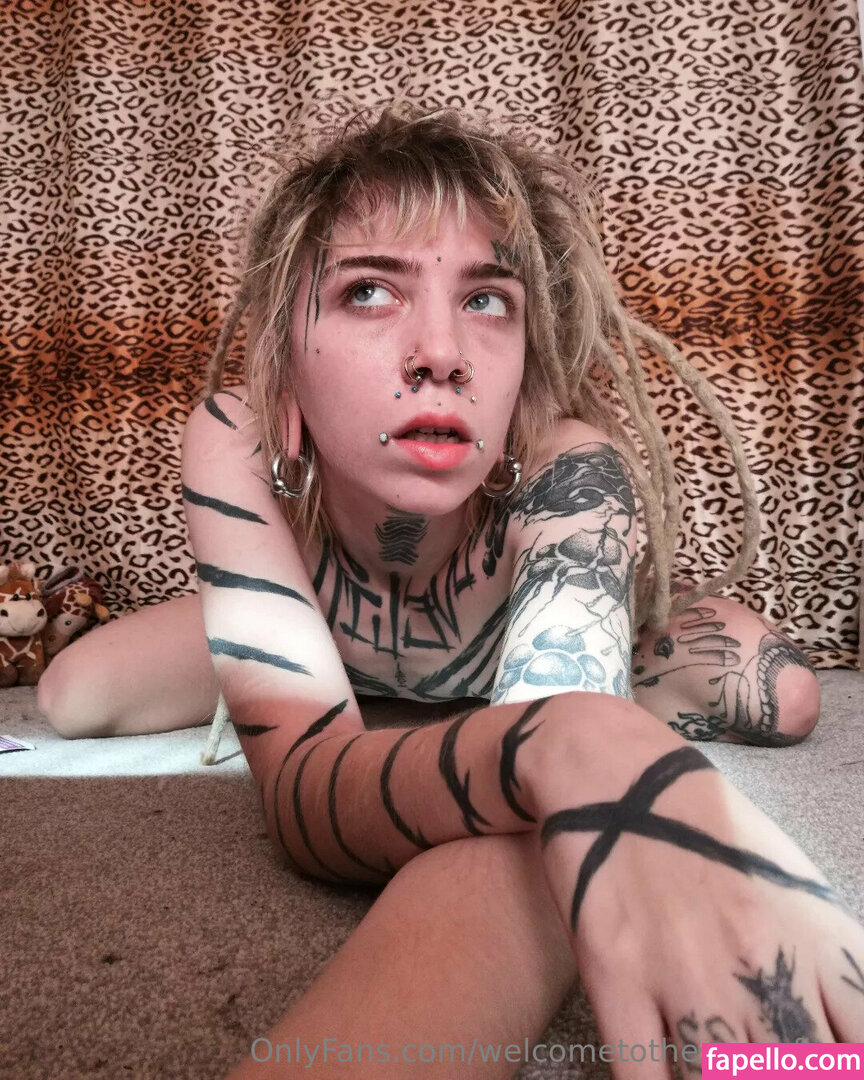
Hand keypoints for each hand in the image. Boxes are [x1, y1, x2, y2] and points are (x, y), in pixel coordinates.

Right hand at [525, 724, 863, 1074]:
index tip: (825, 1063)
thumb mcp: (795, 885)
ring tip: (716, 1067)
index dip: (849, 1067)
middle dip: (787, 1074)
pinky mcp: (616, 977)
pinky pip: (642, 1078)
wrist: (616, 771)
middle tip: (759, 1063)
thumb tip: (846, 1031)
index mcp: (812, 940)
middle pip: (798, 1068)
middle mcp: (758, 965)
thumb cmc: (709, 828)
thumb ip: (833, 965)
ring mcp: (685, 974)